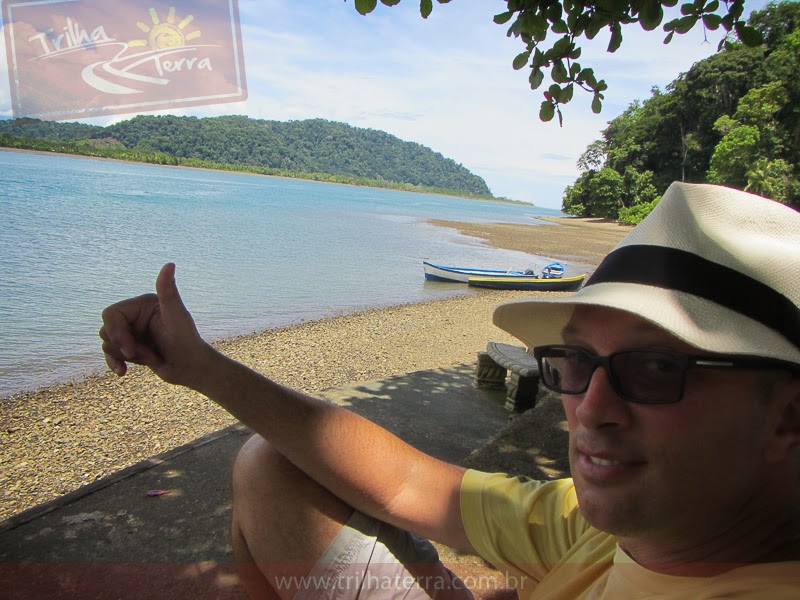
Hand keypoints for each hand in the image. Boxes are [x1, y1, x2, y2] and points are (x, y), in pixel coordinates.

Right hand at [99, 263, 213, 386]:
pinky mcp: (131, 346)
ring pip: (107, 342)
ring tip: (152, 358)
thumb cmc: (187, 341)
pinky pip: (110, 353)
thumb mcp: (177, 316)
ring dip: (127, 356)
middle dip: (124, 347)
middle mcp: (136, 315)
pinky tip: (122, 372)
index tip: (129, 350)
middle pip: (106, 329)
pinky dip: (114, 362)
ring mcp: (133, 331)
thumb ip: (168, 291)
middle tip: (147, 355)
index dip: (116, 332)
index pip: (111, 314)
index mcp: (143, 303)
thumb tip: (170, 264)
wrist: (192, 367)